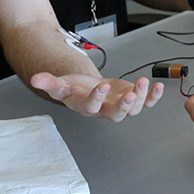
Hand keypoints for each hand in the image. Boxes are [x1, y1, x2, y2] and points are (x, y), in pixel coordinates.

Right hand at [30, 73, 163, 121]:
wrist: (87, 88)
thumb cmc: (75, 88)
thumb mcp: (61, 83)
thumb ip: (49, 82)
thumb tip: (35, 79)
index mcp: (87, 106)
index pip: (91, 106)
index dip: (97, 98)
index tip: (101, 86)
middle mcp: (105, 110)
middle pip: (117, 114)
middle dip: (124, 105)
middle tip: (129, 94)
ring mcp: (120, 105)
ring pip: (133, 108)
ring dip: (140, 96)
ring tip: (142, 82)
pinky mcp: (132, 99)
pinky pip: (145, 102)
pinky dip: (153, 97)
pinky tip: (158, 87)